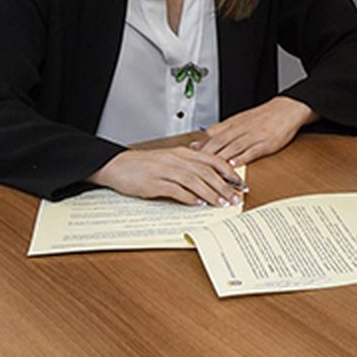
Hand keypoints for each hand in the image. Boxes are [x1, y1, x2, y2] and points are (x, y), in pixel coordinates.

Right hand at [87, 147, 245, 205]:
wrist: (117, 165)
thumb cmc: (145, 165)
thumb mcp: (171, 161)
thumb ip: (190, 167)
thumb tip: (210, 179)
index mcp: (183, 153)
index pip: (213, 160)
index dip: (229, 172)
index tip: (240, 184)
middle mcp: (177, 159)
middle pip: (207, 172)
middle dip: (224, 186)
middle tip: (235, 198)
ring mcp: (165, 170)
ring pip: (194, 180)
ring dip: (210, 193)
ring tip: (221, 203)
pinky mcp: (154, 182)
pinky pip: (175, 190)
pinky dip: (188, 197)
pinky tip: (197, 204)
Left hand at [193, 96, 316, 165]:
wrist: (286, 109)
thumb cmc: (263, 117)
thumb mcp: (239, 121)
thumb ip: (220, 132)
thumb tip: (199, 143)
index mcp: (233, 123)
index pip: (212, 135)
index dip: (199, 147)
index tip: (188, 157)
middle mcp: (240, 129)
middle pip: (219, 142)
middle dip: (206, 155)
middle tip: (195, 168)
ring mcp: (253, 136)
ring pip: (232, 147)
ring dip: (220, 159)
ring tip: (210, 171)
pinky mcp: (265, 143)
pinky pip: (251, 151)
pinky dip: (241, 158)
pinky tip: (233, 165)